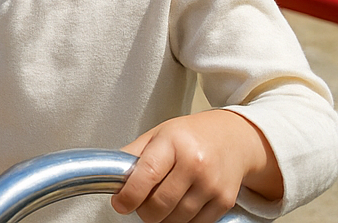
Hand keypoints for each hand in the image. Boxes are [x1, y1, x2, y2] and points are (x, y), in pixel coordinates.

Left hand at [112, 110, 281, 222]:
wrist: (235, 138)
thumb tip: (111, 174)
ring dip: (161, 218)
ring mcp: (212, 184)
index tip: (120, 203)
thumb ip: (134, 153)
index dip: (129, 195)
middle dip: (143, 211)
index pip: (147, 175)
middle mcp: (195, 164)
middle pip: (160, 203)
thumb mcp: (158, 133)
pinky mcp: (225, 201)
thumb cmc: (191, 135)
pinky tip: (176, 208)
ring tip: (157, 205)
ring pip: (177, 218)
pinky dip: (181, 221)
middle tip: (138, 205)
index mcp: (174, 143)